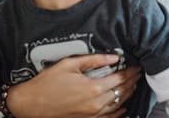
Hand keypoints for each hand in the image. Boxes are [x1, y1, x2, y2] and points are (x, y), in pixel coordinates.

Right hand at [7, 54, 141, 117]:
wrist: (30, 104)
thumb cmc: (47, 82)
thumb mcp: (70, 64)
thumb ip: (94, 60)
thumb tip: (114, 57)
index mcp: (94, 87)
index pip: (120, 78)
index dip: (131, 71)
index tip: (137, 65)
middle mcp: (96, 103)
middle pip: (122, 91)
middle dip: (132, 81)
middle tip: (139, 74)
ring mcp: (92, 114)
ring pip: (118, 104)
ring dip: (128, 94)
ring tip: (134, 85)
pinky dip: (119, 112)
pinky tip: (124, 107)